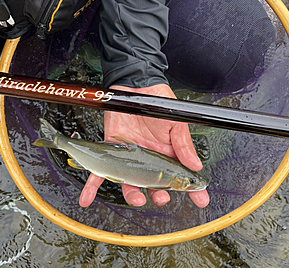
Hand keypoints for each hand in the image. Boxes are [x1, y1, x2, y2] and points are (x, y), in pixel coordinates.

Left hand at [79, 83, 209, 207]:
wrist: (136, 87)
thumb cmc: (157, 103)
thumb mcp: (176, 122)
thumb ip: (184, 145)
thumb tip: (196, 166)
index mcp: (167, 154)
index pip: (181, 177)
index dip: (192, 190)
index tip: (201, 201)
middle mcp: (148, 160)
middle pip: (154, 186)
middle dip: (159, 195)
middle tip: (162, 197)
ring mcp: (129, 159)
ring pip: (130, 184)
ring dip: (133, 196)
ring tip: (137, 199)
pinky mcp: (111, 152)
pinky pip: (99, 173)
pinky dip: (92, 188)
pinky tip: (87, 200)